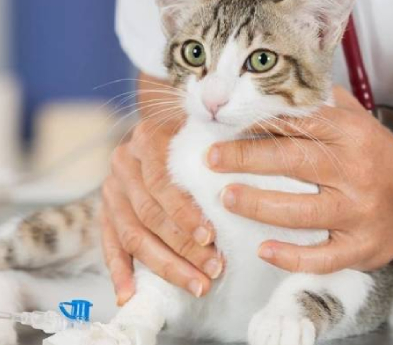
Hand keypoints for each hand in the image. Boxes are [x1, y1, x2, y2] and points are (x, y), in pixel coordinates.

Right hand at [101, 118, 222, 304]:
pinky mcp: (105, 213)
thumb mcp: (207, 127)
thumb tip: (259, 159)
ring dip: (165, 265)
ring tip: (197, 285)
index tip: (212, 237)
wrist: (162, 126)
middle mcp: (124, 163)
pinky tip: (131, 295)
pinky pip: (110, 245)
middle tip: (214, 270)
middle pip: (150, 213)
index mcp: (147, 138)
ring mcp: (111, 190)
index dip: (185, 212)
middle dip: (184, 247)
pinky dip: (120, 272)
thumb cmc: (196, 133)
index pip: (163, 181)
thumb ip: (223, 141)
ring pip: (133, 235)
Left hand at [207, 87, 392, 272]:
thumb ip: (324, 104)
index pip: (299, 123)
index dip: (259, 122)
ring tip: (226, 198)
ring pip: (299, 211)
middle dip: (246, 159)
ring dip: (257, 205)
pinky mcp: (360, 248)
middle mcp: (356, 172)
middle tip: (211, 159)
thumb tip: (277, 87)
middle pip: (292, 162)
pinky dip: (289, 256)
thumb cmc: (380, 159)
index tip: (227, 123)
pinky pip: (320, 257)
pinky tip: (263, 250)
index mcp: (353, 135)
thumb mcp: (360, 121)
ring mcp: (359, 213)